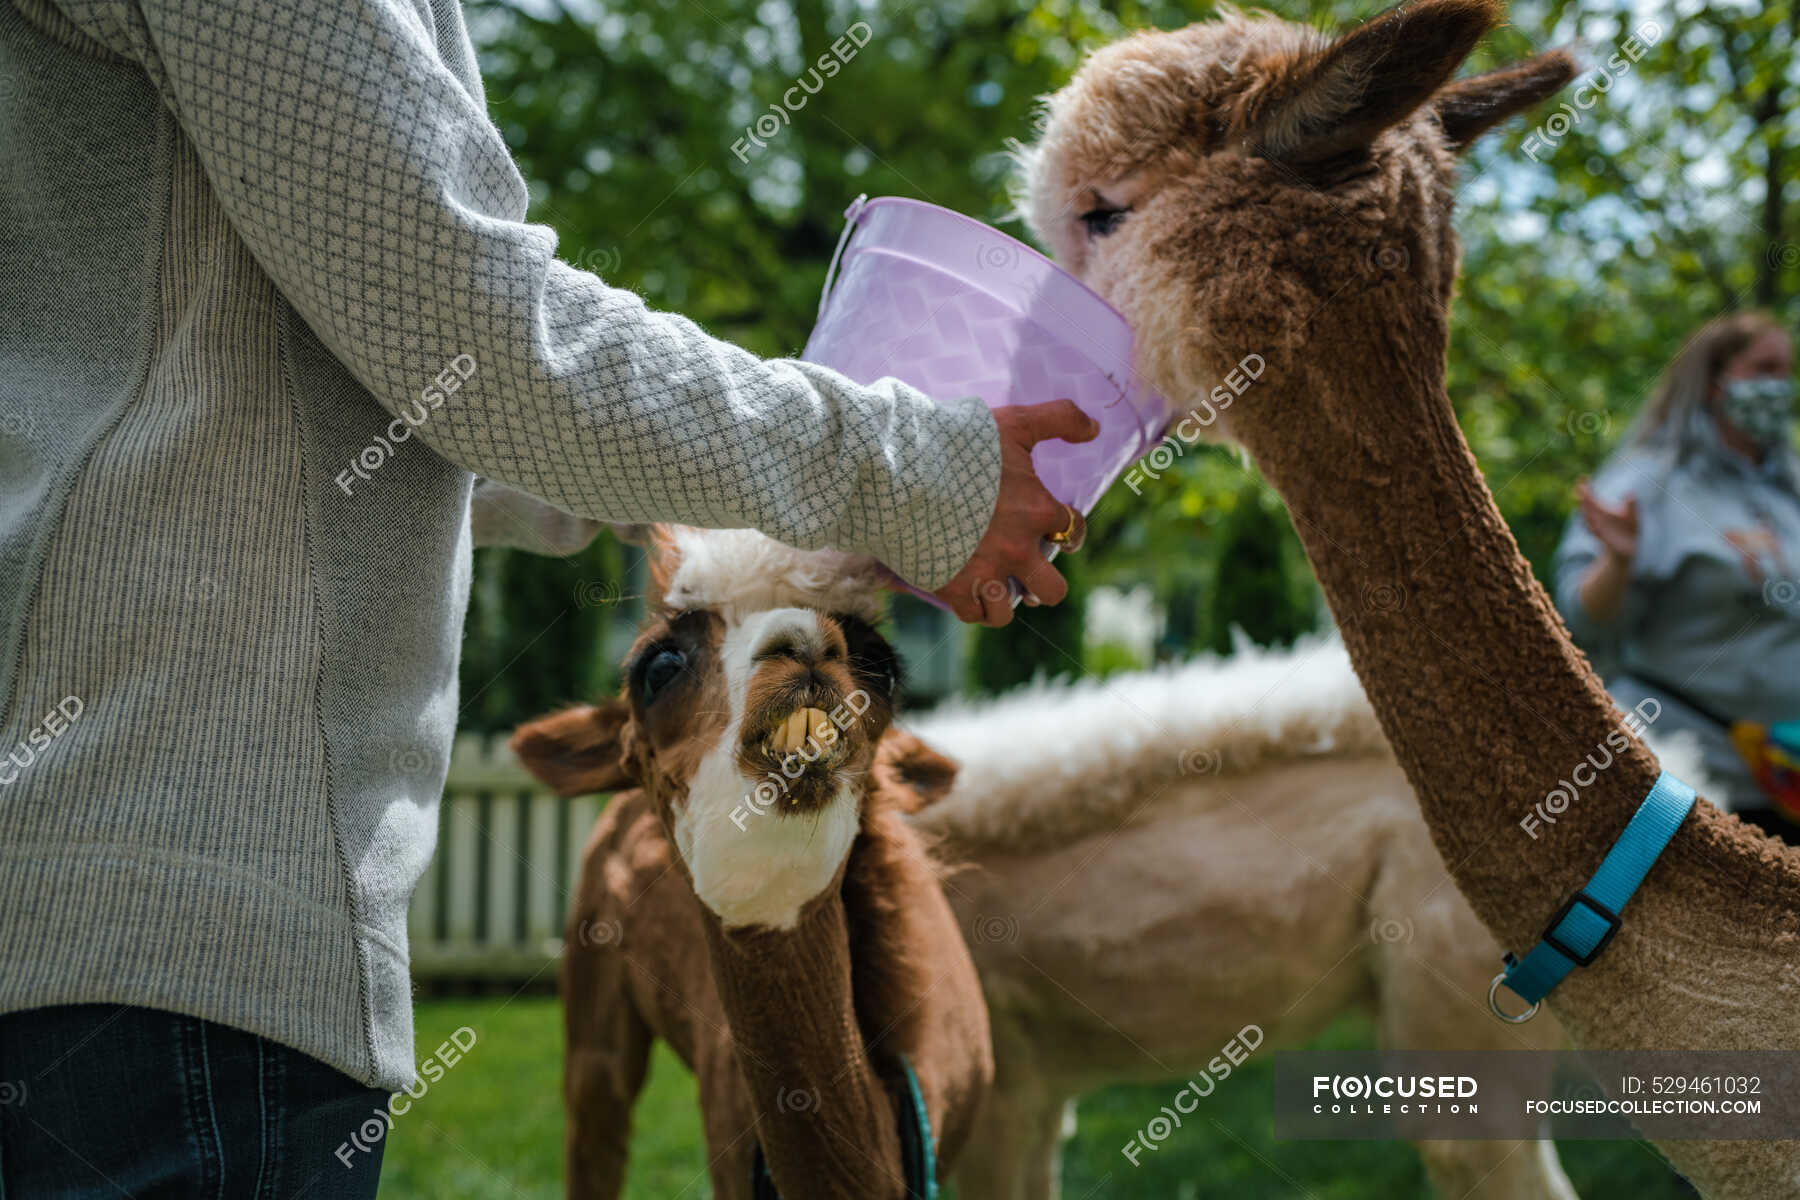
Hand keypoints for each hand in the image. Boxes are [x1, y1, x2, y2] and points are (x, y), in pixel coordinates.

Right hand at [934, 399, 1099, 625]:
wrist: (901, 467)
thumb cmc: (957, 441)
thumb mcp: (1014, 421)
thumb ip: (1059, 419)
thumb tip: (1095, 429)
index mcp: (1038, 511)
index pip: (1072, 530)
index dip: (1068, 531)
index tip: (1056, 531)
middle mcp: (1018, 549)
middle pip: (1053, 590)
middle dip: (1045, 585)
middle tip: (1029, 572)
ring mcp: (985, 572)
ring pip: (1008, 612)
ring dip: (1005, 602)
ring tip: (995, 590)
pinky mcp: (953, 587)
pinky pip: (973, 615)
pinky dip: (972, 608)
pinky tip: (966, 595)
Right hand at [1576, 479, 1638, 562]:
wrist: (1628, 550)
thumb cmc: (1629, 530)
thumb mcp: (1632, 516)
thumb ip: (1631, 506)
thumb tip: (1630, 493)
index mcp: (1602, 512)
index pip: (1591, 498)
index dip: (1586, 488)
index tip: (1583, 477)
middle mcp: (1598, 520)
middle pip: (1588, 508)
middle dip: (1584, 499)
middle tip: (1579, 488)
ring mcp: (1601, 531)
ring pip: (1590, 521)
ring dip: (1586, 513)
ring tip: (1582, 502)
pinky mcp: (1607, 541)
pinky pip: (1599, 535)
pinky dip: (1594, 530)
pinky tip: (1592, 525)